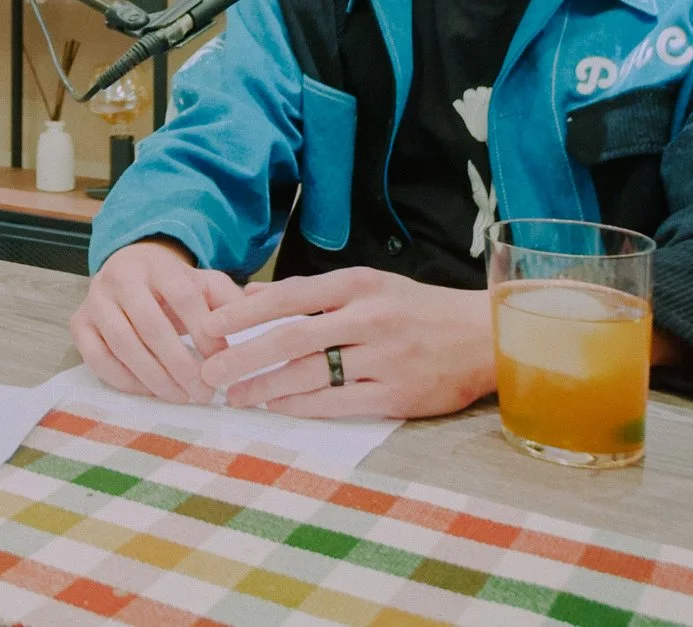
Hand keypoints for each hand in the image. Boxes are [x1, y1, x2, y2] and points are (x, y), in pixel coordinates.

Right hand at [69, 238, 241, 402]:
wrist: (130, 269)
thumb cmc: (174, 285)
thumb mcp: (204, 283)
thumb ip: (228, 301)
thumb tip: (250, 325)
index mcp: (157, 264)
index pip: (183, 297)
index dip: (204, 333)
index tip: (222, 362)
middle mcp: (120, 277)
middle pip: (151, 325)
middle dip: (180, 365)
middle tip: (204, 393)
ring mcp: (95, 300)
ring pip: (122, 344)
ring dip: (154, 378)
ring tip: (181, 397)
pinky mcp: (79, 323)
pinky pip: (97, 359)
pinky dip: (125, 381)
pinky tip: (150, 392)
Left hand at [194, 267, 494, 419]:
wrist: (484, 336)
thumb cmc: (416, 309)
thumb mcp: (369, 285)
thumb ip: (313, 293)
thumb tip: (250, 296)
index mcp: (359, 284)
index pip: (290, 296)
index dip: (244, 312)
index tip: (208, 326)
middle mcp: (369, 318)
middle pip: (293, 337)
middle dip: (244, 356)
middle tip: (210, 372)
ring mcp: (384, 358)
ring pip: (311, 374)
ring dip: (266, 387)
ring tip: (235, 395)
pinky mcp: (397, 394)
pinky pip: (337, 402)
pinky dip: (301, 406)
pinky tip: (276, 407)